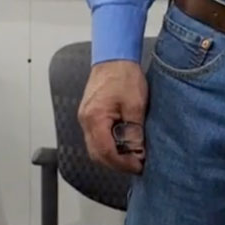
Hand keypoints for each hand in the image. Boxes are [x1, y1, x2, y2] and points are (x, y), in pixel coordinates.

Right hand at [77, 60, 148, 174]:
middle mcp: (85, 120)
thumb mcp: (135, 105)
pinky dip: (108, 145)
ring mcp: (85, 117)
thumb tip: (137, 153)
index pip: (105, 152)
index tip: (138, 166)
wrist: (114, 57)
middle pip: (97, 154)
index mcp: (95, 118)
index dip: (122, 164)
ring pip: (95, 147)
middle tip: (136, 165)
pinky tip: (122, 143)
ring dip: (112, 155)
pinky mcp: (90, 114)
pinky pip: (96, 137)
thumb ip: (134, 132)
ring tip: (131, 156)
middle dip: (116, 164)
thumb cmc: (124, 76)